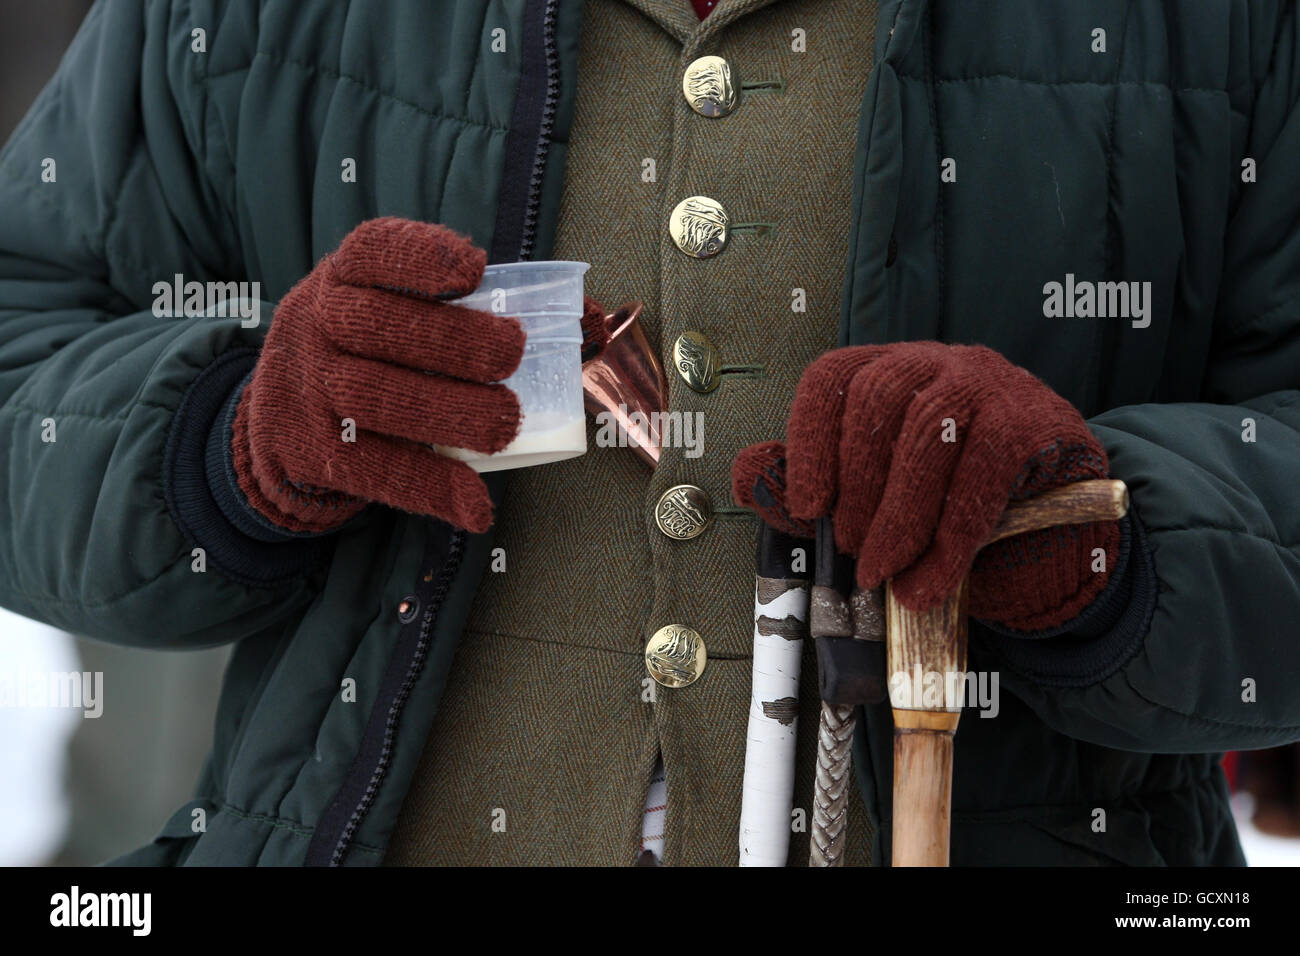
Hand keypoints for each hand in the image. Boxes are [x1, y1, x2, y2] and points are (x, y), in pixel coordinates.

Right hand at [232, 217, 523, 534]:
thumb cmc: (366, 344)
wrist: (277, 410)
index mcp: (344, 274)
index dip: (421, 260)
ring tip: (507, 422)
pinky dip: (430, 488)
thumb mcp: (385, 301)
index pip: (374, 252)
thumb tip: (587, 321)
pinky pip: (373, 469)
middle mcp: (316, 323)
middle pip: (379, 327)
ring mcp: (308, 387)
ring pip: (375, 399)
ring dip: (448, 413)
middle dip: (453, 341)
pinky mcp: (312, 451)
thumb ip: (461, 304)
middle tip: (513, 353)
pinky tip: (475, 504)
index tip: (474, 271)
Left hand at [733, 342, 1119, 630]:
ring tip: (883, 575)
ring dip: (898, 518)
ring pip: (929, 433)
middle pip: (880, 397)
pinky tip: (931, 582)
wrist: (1050, 532)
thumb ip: (810, 492)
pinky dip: (951, 537)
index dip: (809, 438)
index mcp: (889, 372)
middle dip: (856, 485)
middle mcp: (939, 364)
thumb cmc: (945, 509)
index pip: (834, 377)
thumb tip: (743, 474)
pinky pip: (985, 472)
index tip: (806, 505)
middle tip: (851, 550)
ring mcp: (991, 385)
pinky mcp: (1036, 422)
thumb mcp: (872, 502)